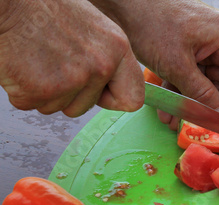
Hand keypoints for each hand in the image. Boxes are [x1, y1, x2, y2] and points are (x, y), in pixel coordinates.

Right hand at [0, 0, 144, 116]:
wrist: (7, 2)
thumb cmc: (43, 8)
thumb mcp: (92, 27)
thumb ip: (106, 57)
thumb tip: (113, 83)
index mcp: (117, 49)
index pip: (133, 99)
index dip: (112, 99)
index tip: (100, 93)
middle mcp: (100, 66)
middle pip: (87, 106)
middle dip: (68, 93)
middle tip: (52, 63)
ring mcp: (73, 79)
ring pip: (59, 107)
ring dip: (44, 91)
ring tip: (37, 59)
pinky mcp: (43, 89)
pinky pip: (32, 105)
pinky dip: (21, 91)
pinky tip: (22, 65)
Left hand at [92, 0, 218, 127]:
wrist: (119, 3)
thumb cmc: (150, 21)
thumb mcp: (178, 65)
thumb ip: (201, 93)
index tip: (215, 121)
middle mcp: (218, 40)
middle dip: (203, 105)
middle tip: (190, 124)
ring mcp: (201, 44)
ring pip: (202, 83)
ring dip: (188, 102)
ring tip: (172, 119)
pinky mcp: (184, 49)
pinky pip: (188, 76)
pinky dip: (178, 91)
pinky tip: (166, 108)